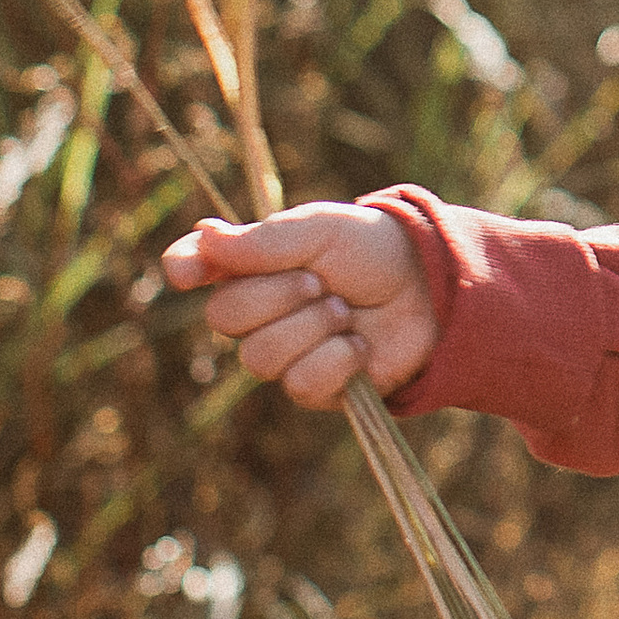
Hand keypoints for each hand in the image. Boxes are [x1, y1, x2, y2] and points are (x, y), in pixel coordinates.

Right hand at [162, 204, 439, 409]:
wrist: (433, 289)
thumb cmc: (374, 251)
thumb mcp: (323, 230)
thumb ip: (265, 240)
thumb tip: (204, 239)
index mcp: (253, 261)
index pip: (195, 262)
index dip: (185, 266)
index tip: (190, 271)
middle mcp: (259, 308)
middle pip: (223, 317)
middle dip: (275, 297)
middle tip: (320, 281)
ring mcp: (285, 351)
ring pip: (259, 357)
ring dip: (311, 327)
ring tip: (347, 311)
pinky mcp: (316, 388)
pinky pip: (300, 384)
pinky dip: (336, 360)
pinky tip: (359, 345)